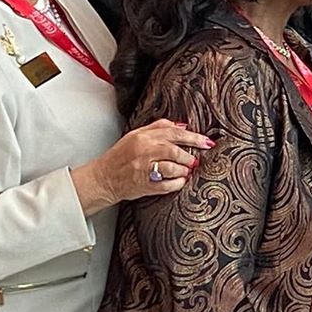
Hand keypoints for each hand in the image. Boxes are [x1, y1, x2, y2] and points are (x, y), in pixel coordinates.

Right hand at [71, 119, 214, 215]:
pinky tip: (179, 181)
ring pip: (173, 168)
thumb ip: (159, 128)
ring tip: (186, 171)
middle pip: (175, 151)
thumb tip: (182, 125)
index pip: (174, 134)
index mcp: (143, 137)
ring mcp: (144, 169)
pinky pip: (168, 185)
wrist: (103, 178)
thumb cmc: (120, 156)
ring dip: (184, 170)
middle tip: (194, 160)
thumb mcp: (136, 135)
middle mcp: (144, 152)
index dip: (194, 138)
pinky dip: (178, 183)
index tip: (207, 142)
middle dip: (189, 157)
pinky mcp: (145, 185)